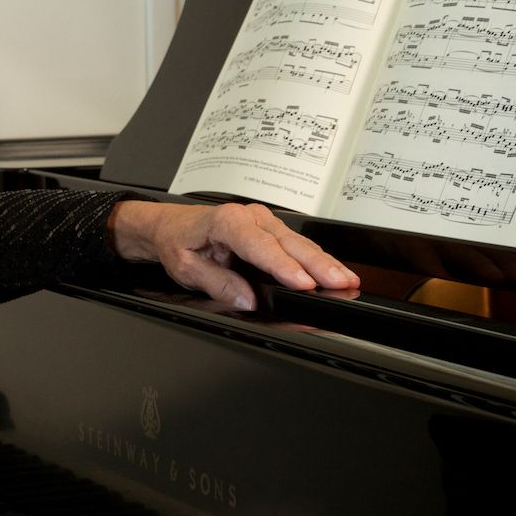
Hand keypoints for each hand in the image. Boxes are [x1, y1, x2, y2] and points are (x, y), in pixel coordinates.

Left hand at [108, 200, 358, 311]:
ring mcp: (262, 221)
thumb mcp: (186, 267)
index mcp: (226, 221)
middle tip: (341, 284)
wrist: (169, 225)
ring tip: (347, 280)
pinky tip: (333, 271)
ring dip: (323, 262)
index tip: (303, 284)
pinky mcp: (269, 229)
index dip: (284, 267)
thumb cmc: (177, 241)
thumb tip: (246, 298)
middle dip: (318, 265)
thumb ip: (217, 282)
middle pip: (288, 243)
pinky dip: (316, 259)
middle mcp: (248, 216)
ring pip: (298, 243)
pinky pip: (295, 244)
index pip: (260, 246)